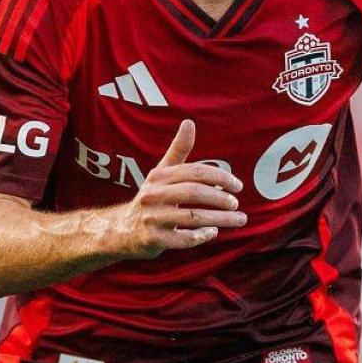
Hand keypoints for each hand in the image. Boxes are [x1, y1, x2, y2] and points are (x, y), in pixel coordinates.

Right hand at [114, 120, 243, 258]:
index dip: (220, 178)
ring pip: (193, 218)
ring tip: (239, 219)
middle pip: (194, 193)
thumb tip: (189, 122)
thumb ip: (178, 150)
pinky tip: (213, 232)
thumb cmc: (151, 198)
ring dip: (220, 219)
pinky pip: (184, 239)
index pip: (195, 172)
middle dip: (220, 198)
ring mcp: (153, 218)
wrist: (123, 230)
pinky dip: (201, 236)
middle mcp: (153, 195)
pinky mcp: (153, 239)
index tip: (238, 185)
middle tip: (236, 203)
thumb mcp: (161, 173)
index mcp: (159, 177)